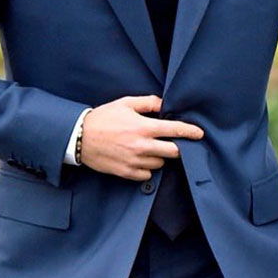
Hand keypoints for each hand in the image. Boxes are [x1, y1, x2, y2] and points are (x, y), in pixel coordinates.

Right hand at [80, 95, 203, 179]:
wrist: (78, 138)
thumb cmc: (102, 118)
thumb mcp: (125, 103)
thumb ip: (148, 102)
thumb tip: (164, 104)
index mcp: (144, 127)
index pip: (175, 131)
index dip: (190, 132)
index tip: (199, 134)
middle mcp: (142, 146)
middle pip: (173, 152)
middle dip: (178, 147)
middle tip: (173, 143)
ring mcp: (135, 161)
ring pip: (160, 164)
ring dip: (160, 157)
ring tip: (149, 148)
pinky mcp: (126, 173)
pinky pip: (147, 175)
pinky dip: (147, 168)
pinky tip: (140, 159)